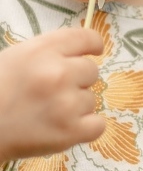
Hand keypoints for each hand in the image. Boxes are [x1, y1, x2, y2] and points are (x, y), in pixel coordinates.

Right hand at [0, 27, 105, 160]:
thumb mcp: (16, 58)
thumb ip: (48, 54)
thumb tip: (76, 57)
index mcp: (43, 50)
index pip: (86, 38)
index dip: (93, 45)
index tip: (94, 52)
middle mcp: (58, 72)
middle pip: (92, 71)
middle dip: (78, 80)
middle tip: (56, 92)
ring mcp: (66, 103)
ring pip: (92, 100)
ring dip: (76, 106)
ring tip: (49, 113)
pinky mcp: (70, 132)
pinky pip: (98, 125)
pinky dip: (86, 128)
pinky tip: (66, 127)